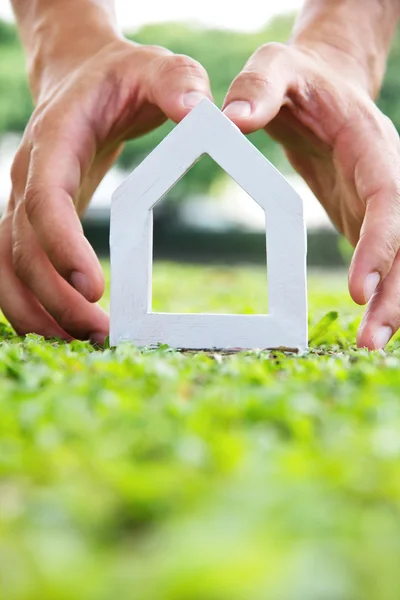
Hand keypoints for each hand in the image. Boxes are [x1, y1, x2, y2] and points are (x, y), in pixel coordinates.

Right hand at [3, 39, 211, 342]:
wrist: (83, 76)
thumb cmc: (122, 76)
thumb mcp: (157, 67)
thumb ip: (179, 84)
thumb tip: (202, 113)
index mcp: (55, 141)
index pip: (45, 200)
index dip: (62, 245)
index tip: (94, 288)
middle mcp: (29, 176)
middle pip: (22, 248)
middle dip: (55, 298)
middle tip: (101, 334)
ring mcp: (24, 201)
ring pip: (8, 268)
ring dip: (38, 312)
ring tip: (84, 343)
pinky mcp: (33, 221)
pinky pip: (15, 270)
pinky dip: (33, 304)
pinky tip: (64, 330)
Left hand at [222, 42, 399, 349]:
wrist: (324, 83)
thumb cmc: (299, 76)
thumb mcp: (276, 65)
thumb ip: (258, 87)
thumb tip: (229, 119)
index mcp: (372, 145)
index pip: (390, 198)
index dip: (382, 243)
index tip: (361, 289)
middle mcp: (387, 177)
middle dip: (396, 291)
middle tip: (370, 342)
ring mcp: (379, 201)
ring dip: (392, 302)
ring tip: (368, 346)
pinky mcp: (364, 217)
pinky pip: (381, 260)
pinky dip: (380, 293)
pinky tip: (366, 326)